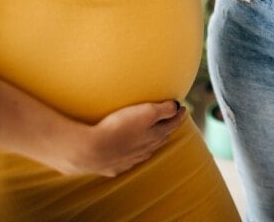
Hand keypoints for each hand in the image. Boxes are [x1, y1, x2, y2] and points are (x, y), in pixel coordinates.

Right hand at [57, 101, 184, 176]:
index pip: (173, 123)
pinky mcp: (115, 166)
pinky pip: (128, 160)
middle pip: (161, 137)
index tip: (183, 107)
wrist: (91, 151)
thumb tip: (177, 106)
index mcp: (156, 136)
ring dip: (152, 141)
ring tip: (153, 134)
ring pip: (146, 150)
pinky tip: (129, 152)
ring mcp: (131, 160)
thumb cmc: (119, 128)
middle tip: (171, 119)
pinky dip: (133, 153)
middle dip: (168, 127)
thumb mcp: (146, 112)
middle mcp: (146, 150)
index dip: (179, 114)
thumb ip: (164, 109)